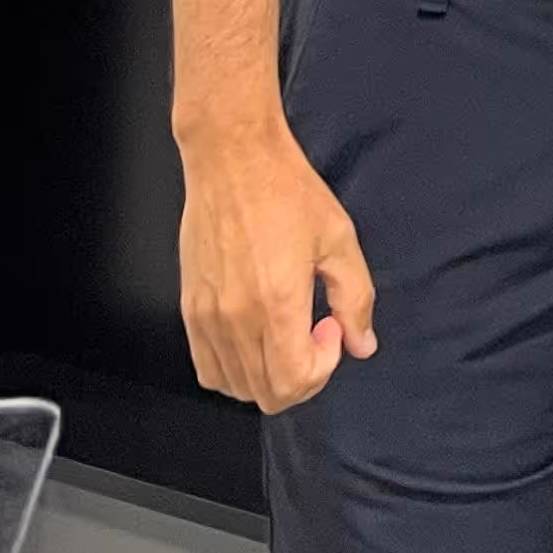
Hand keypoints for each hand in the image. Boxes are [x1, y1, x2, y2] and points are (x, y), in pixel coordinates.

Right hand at [177, 115, 377, 411]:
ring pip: (235, 387)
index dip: (322, 369)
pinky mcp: (189, 308)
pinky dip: (234, 370)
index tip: (330, 329)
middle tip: (314, 334)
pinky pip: (207, 368)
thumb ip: (356, 298)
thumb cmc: (285, 189)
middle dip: (301, 376)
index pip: (293, 383)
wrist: (233, 157)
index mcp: (276, 302)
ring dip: (268, 375)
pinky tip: (255, 336)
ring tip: (285, 332)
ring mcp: (207, 317)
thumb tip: (362, 345)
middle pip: (265, 395)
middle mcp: (236, 318)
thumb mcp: (338, 237)